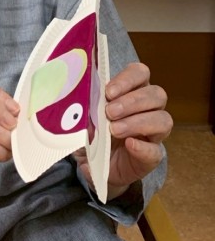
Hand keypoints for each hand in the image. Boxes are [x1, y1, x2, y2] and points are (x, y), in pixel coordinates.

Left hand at [76, 62, 171, 199]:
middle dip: (132, 101)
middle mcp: (148, 109)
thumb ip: (85, 107)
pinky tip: (128, 145)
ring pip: (163, 119)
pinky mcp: (152, 156)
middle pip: (156, 94)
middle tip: (110, 111)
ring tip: (114, 129)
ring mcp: (153, 133)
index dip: (127, 79)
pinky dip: (142, 146)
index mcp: (132, 92)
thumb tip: (78, 100)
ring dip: (137, 122)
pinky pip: (155, 150)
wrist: (96, 166)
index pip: (140, 74)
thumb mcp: (86, 117)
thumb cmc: (94, 134)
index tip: (108, 91)